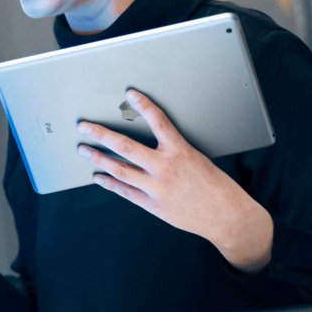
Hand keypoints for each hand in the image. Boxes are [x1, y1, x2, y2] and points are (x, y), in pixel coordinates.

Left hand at [78, 88, 272, 271]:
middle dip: (101, 134)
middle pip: (126, 147)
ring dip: (98, 158)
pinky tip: (98, 176)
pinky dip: (109, 183)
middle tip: (84, 126)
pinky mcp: (153, 205)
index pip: (159, 122)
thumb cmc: (217, 186)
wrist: (228, 217)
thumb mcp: (198, 159)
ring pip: (119, 170)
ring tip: (83, 149)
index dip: (144, 106)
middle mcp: (166, 168)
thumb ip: (173, 151)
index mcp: (181, 152)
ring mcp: (157, 188)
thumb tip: (150, 143)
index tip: (130, 93)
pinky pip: (125, 192)